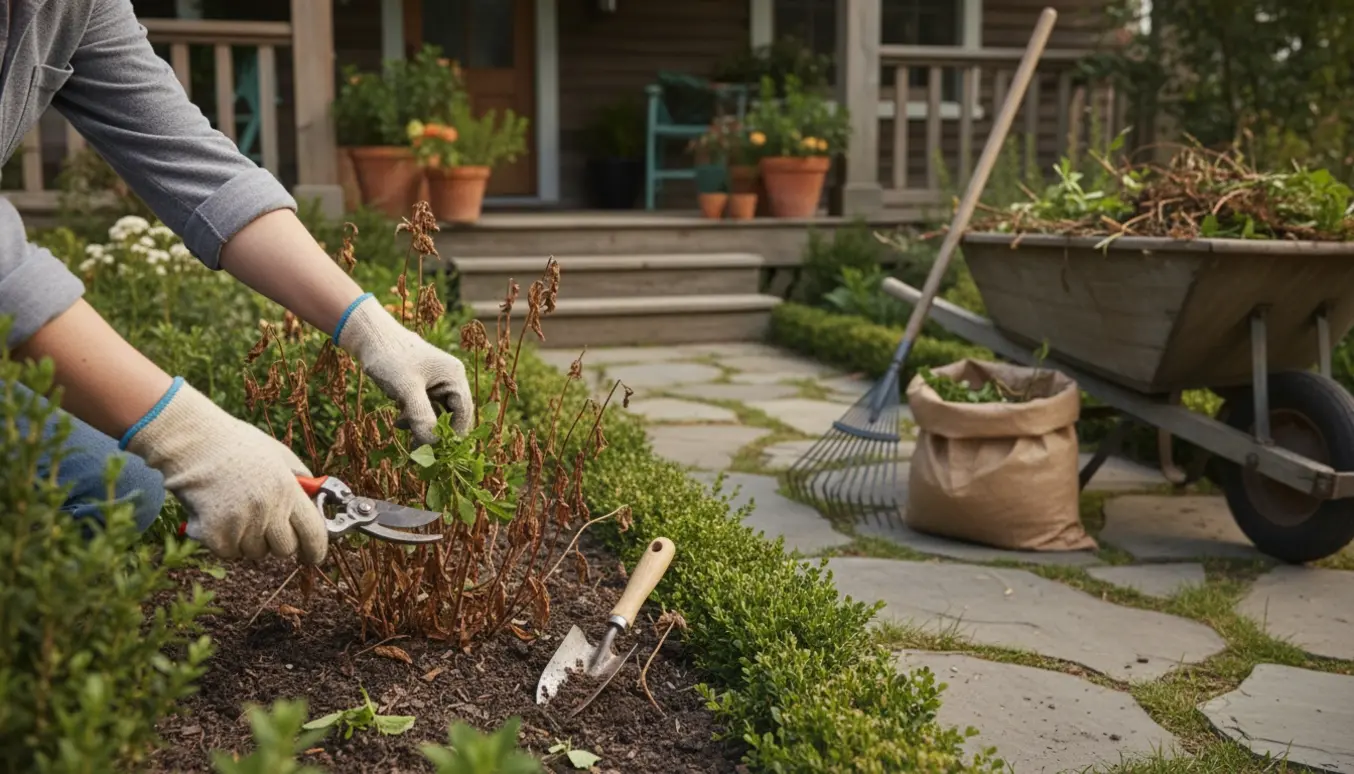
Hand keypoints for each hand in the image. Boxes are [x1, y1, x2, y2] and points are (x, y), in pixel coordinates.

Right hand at [124, 379, 327, 562]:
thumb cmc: (236, 445)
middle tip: (264, 525)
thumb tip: (317, 502)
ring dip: (249, 540)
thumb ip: (301, 479)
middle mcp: (268, 510)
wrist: (193, 443)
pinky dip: (224, 540)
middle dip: (278, 542)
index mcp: (288, 490)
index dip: (316, 549)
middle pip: (285, 549)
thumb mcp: (279, 454)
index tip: (314, 555)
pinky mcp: (215, 535)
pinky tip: (216, 514)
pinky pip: (229, 553)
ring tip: (235, 510)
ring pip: (255, 552)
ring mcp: (241, 524)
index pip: (313, 533)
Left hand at [335, 294, 473, 445]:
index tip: (439, 453)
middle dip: (435, 433)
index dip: (454, 435)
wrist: (369, 338)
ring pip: (437, 415)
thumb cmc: (390, 358)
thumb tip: (433, 446)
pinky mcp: (424, 386)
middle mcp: (451, 380)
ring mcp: (437, 383)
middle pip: (452, 416)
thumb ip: (422, 418)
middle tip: (419, 451)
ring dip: (422, 427)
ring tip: (403, 430)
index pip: (463, 413)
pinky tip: (399, 421)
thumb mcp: (406, 390)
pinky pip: (426, 409)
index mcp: (454, 376)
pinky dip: (414, 419)